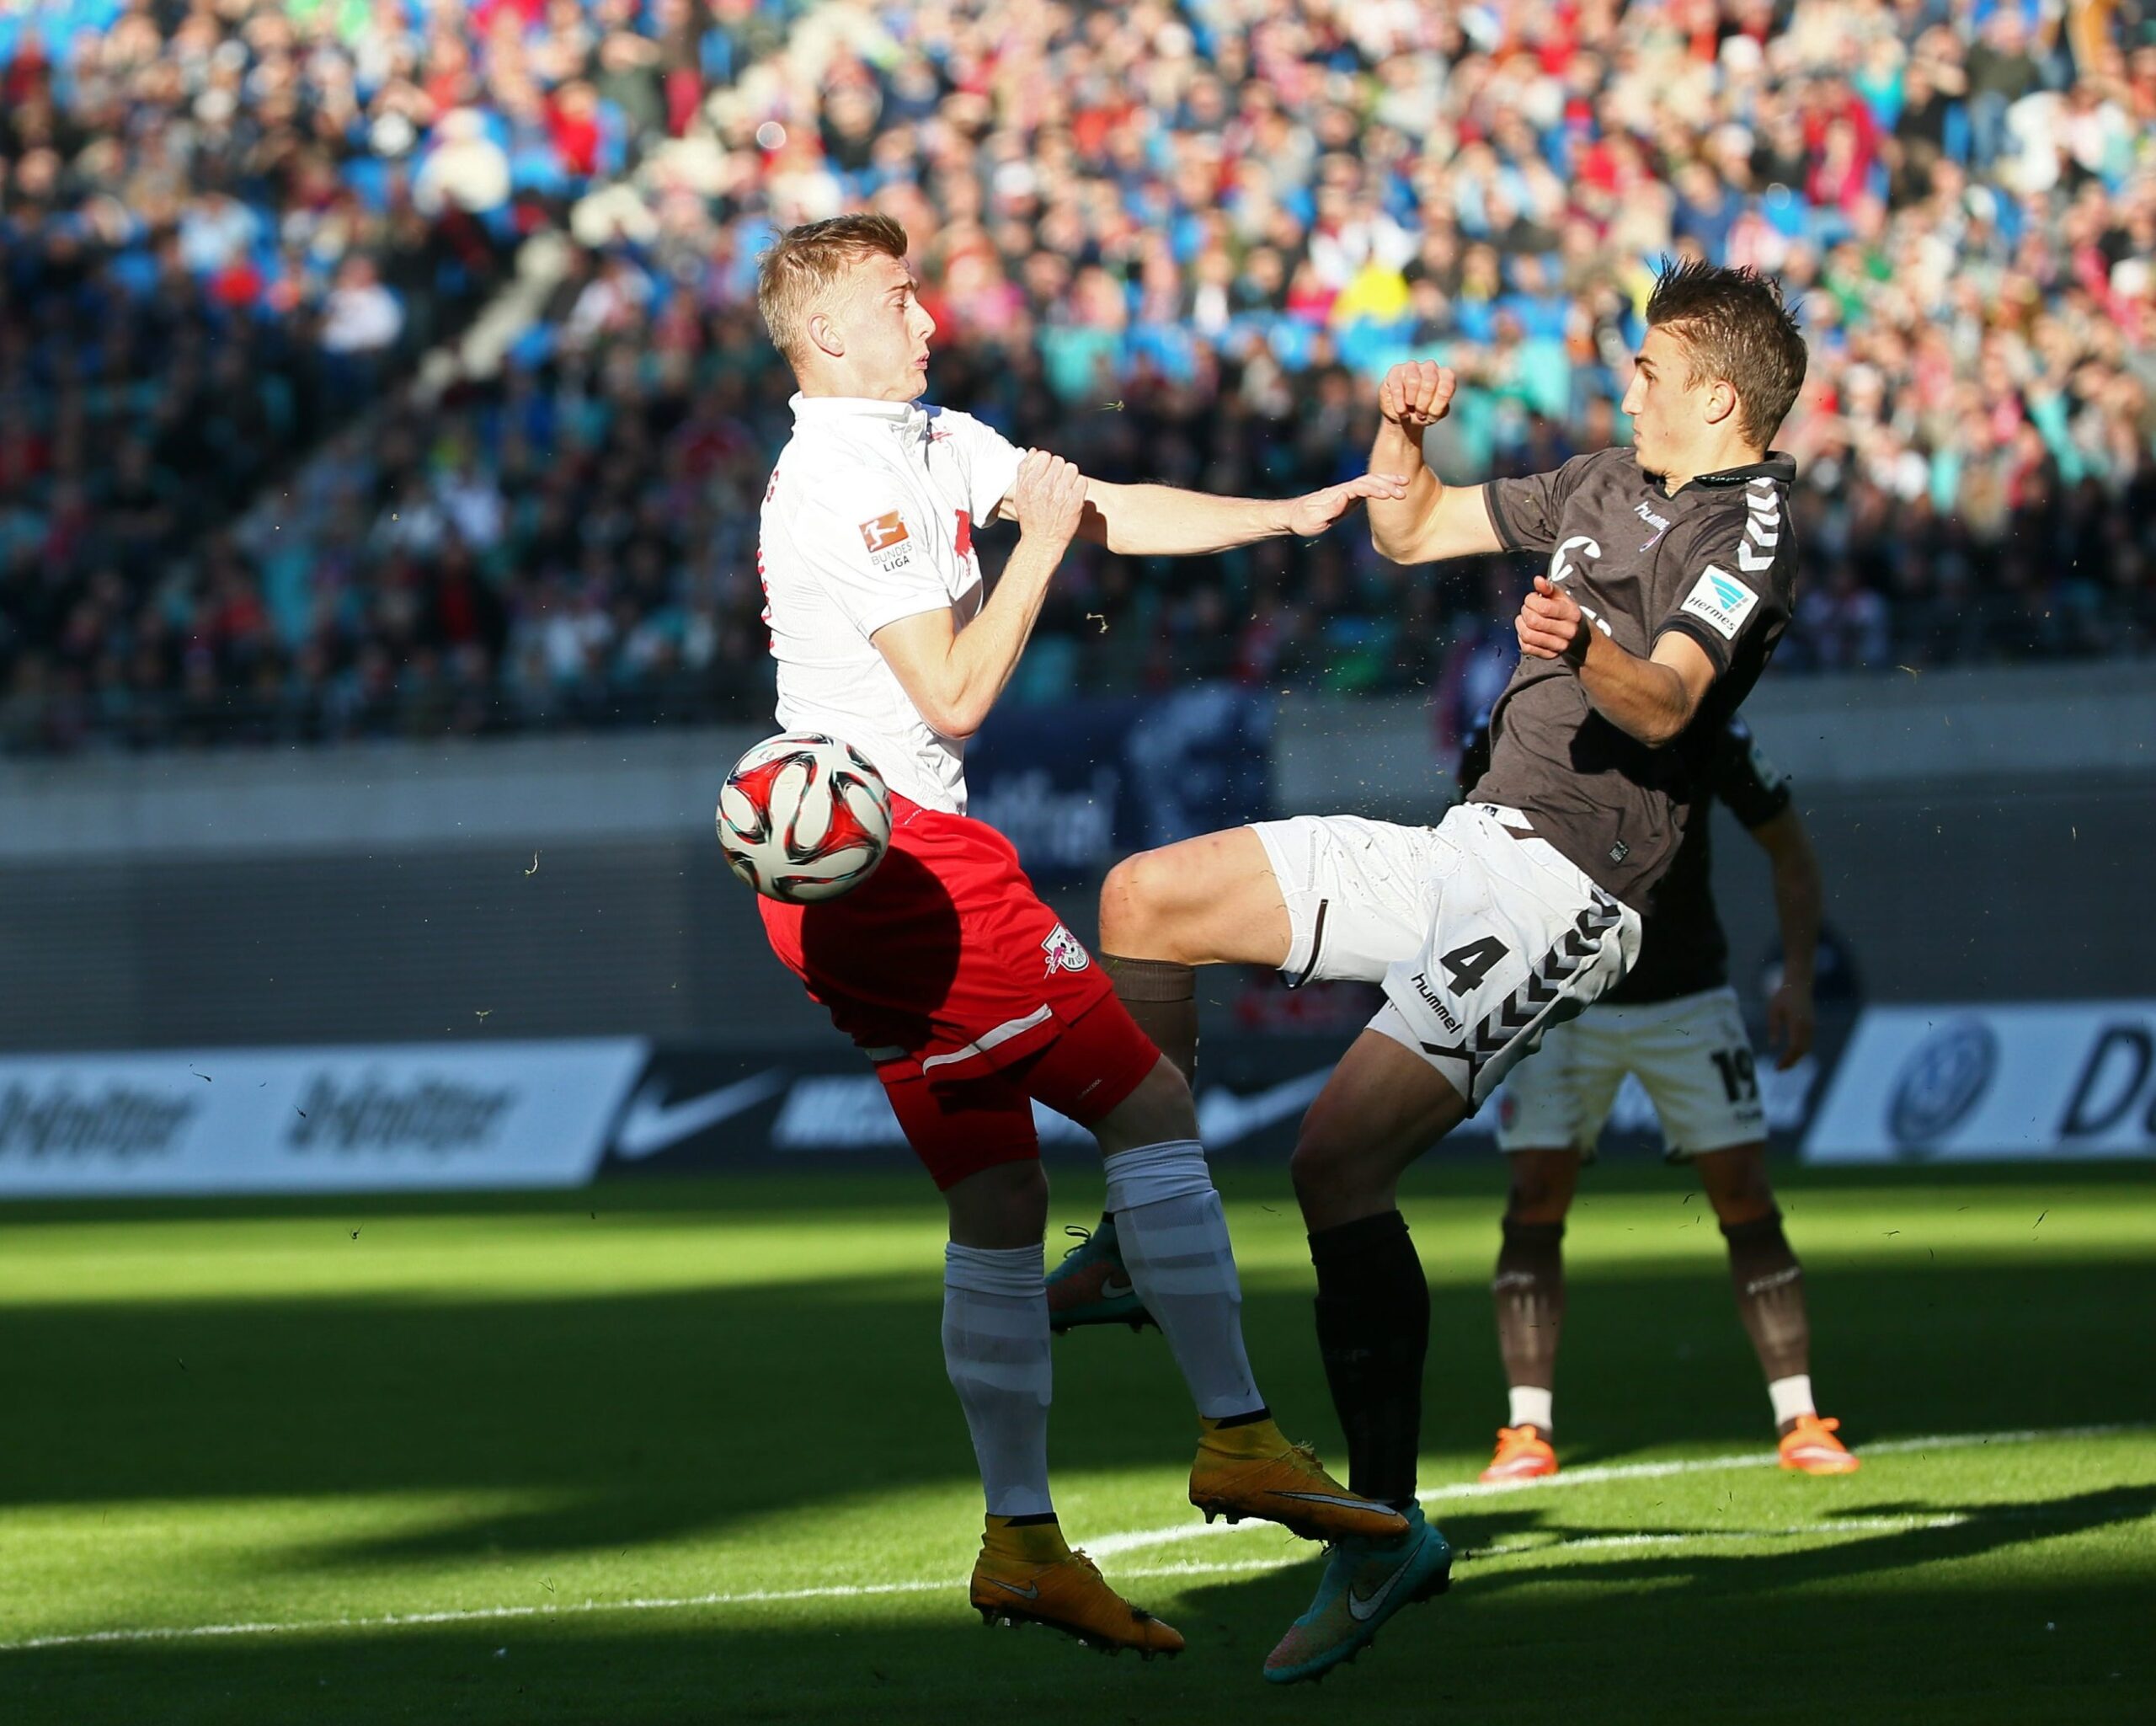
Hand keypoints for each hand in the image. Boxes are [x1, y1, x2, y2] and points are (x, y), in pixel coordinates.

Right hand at [1012, 449, 1085, 547]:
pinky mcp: (1075, 501)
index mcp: (1030, 484)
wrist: (1043, 542)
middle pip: (1059, 461)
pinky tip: (1072, 494)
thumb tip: (1034, 451)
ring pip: (1071, 468)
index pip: (1043, 456)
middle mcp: (1045, 487)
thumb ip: (1024, 471)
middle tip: (1056, 482)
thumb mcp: (1020, 495)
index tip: (1047, 471)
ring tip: (1065, 487)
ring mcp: (1061, 494)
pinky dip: (1078, 486)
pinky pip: (1081, 481)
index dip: (1046, 462)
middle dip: (1058, 470)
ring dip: (1069, 476)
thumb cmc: (1030, 518)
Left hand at [1283, 471, 1409, 537]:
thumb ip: (1330, 508)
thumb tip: (1345, 495)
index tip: (1388, 495)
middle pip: (1368, 481)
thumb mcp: (1313, 519)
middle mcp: (1343, 489)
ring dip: (1387, 481)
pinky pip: (1368, 489)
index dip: (1374, 490)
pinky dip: (1381, 486)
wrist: (1292, 516)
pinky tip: (1393, 488)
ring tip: (1405, 482)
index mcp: (1336, 493)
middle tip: (1404, 491)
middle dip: (1386, 484)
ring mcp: (1347, 492)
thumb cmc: (1302, 520)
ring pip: (1370, 481)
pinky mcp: (1349, 498)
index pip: (1359, 487)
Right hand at [1378, 361, 1457, 429]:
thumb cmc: (1423, 413)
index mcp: (1444, 375)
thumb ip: (1440, 410)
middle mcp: (1430, 367)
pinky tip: (1401, 411)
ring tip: (1409, 411)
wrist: (1404, 416)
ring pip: (1413, 381)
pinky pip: (1397, 388)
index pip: (1447, 386)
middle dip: (1424, 404)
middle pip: (1429, 382)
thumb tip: (1435, 407)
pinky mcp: (1395, 372)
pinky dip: (1399, 405)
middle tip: (1420, 414)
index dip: (1439, 405)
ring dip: (1411, 402)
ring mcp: (1412, 367)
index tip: (1432, 416)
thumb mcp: (1435, 415)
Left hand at [1516, 574, 1585, 660]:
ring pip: (1528, 636)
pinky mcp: (1550, 655)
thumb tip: (1538, 580)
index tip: (1531, 598)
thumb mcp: (1561, 597)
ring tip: (1524, 619)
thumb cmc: (1566, 613)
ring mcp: (1559, 646)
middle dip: (1525, 612)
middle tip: (1527, 609)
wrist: (1579, 636)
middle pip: (1533, 622)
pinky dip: (1521, 638)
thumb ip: (1548, 588)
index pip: (1544, 607)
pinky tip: (1527, 630)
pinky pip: (1526, 647)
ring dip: (1520, 625)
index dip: (1531, 601)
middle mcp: (1568, 631)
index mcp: (1572, 613)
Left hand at [1766, 981, 1815, 1069]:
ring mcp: (1811, 1026)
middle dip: (1791, 1061)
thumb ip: (1773, 1028)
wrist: (1799, 984)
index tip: (1778, 1067)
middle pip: (1802, 1051)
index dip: (1787, 1059)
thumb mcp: (1773, 1011)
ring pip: (1806, 1048)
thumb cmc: (1783, 996)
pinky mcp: (1812, 1025)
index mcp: (1797, 1023)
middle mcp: (1807, 1027)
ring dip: (1797, 1057)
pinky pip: (1808, 1042)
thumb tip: (1773, 1045)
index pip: (1794, 1047)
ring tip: (1784, 1065)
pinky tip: (1791, 1055)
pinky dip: (1800, 1051)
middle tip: (1779, 1069)